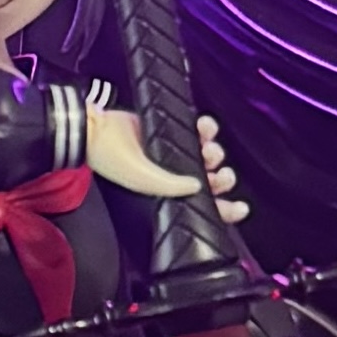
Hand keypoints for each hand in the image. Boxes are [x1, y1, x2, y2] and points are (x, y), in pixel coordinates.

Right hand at [86, 107, 248, 223]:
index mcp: (167, 195)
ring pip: (207, 156)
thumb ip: (171, 186)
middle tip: (223, 175)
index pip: (201, 208)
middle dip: (223, 179)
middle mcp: (172, 175)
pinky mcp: (171, 129)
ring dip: (215, 152)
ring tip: (210, 148)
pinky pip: (197, 129)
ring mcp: (173, 153)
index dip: (223, 210)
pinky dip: (206, 128)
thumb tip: (198, 185)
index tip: (240, 208)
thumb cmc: (112, 161)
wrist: (97, 130)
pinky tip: (205, 127)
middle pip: (210, 182)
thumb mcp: (144, 181)